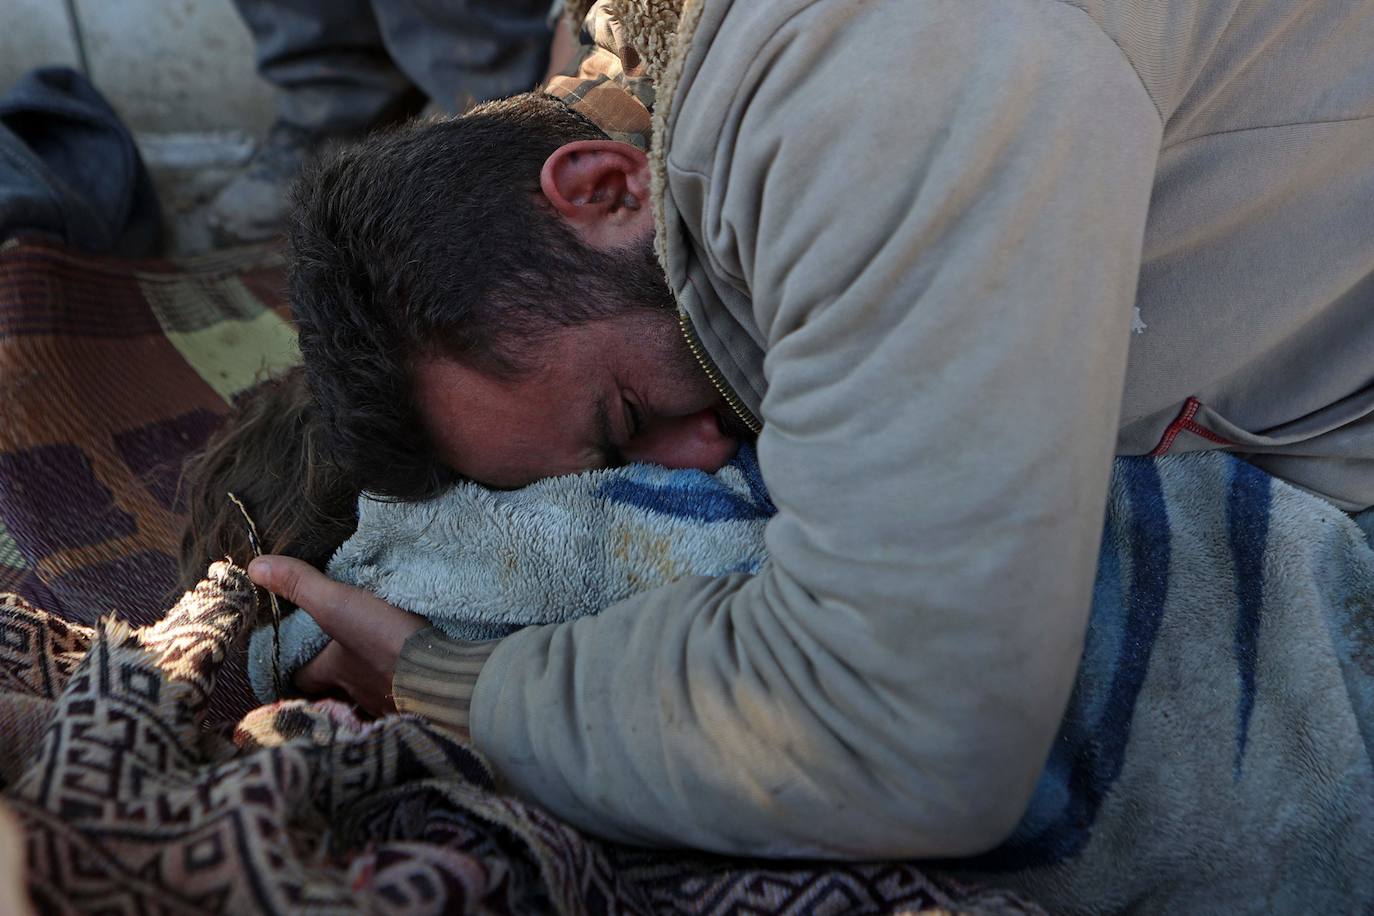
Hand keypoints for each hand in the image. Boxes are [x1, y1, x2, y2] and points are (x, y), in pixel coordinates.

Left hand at [248, 555, 426, 715]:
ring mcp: (386, 702)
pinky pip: (400, 698)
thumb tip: (254, 567)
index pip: (302, 677)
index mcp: (333, 671)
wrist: (441, 673)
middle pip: (334, 689)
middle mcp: (355, 693)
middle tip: (340, 660)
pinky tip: (409, 675)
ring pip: (369, 694)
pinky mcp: (416, 704)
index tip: (296, 660)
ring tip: (377, 665)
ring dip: (369, 681)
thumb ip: (301, 584)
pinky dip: (400, 687)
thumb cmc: (384, 641)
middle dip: (334, 677)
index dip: (297, 668)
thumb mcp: (338, 605)